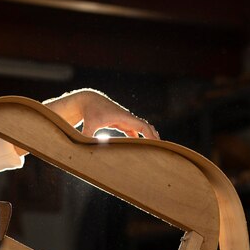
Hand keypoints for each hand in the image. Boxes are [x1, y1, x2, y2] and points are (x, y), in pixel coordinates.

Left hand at [44, 89, 158, 139]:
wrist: (88, 100)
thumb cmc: (89, 112)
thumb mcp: (89, 124)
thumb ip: (88, 136)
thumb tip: (87, 147)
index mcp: (123, 117)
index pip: (142, 126)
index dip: (150, 135)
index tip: (156, 145)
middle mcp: (127, 117)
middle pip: (146, 127)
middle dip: (154, 137)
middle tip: (162, 149)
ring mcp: (124, 119)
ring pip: (141, 128)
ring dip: (148, 136)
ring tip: (155, 149)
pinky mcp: (120, 122)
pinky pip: (134, 130)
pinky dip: (139, 136)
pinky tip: (141, 146)